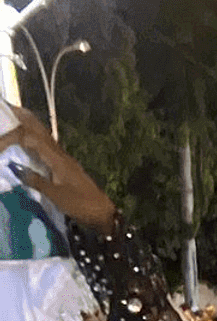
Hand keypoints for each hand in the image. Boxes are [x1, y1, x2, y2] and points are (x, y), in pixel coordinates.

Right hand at [2, 105, 115, 231]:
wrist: (103, 213)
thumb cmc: (81, 204)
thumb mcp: (56, 195)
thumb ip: (36, 181)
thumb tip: (15, 168)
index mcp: (57, 159)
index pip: (32, 139)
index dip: (13, 135)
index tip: (0, 139)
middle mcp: (61, 155)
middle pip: (41, 131)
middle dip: (25, 118)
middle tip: (9, 107)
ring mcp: (65, 160)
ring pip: (45, 137)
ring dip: (31, 126)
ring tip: (16, 117)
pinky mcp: (66, 167)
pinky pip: (48, 147)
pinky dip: (36, 139)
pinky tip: (31, 141)